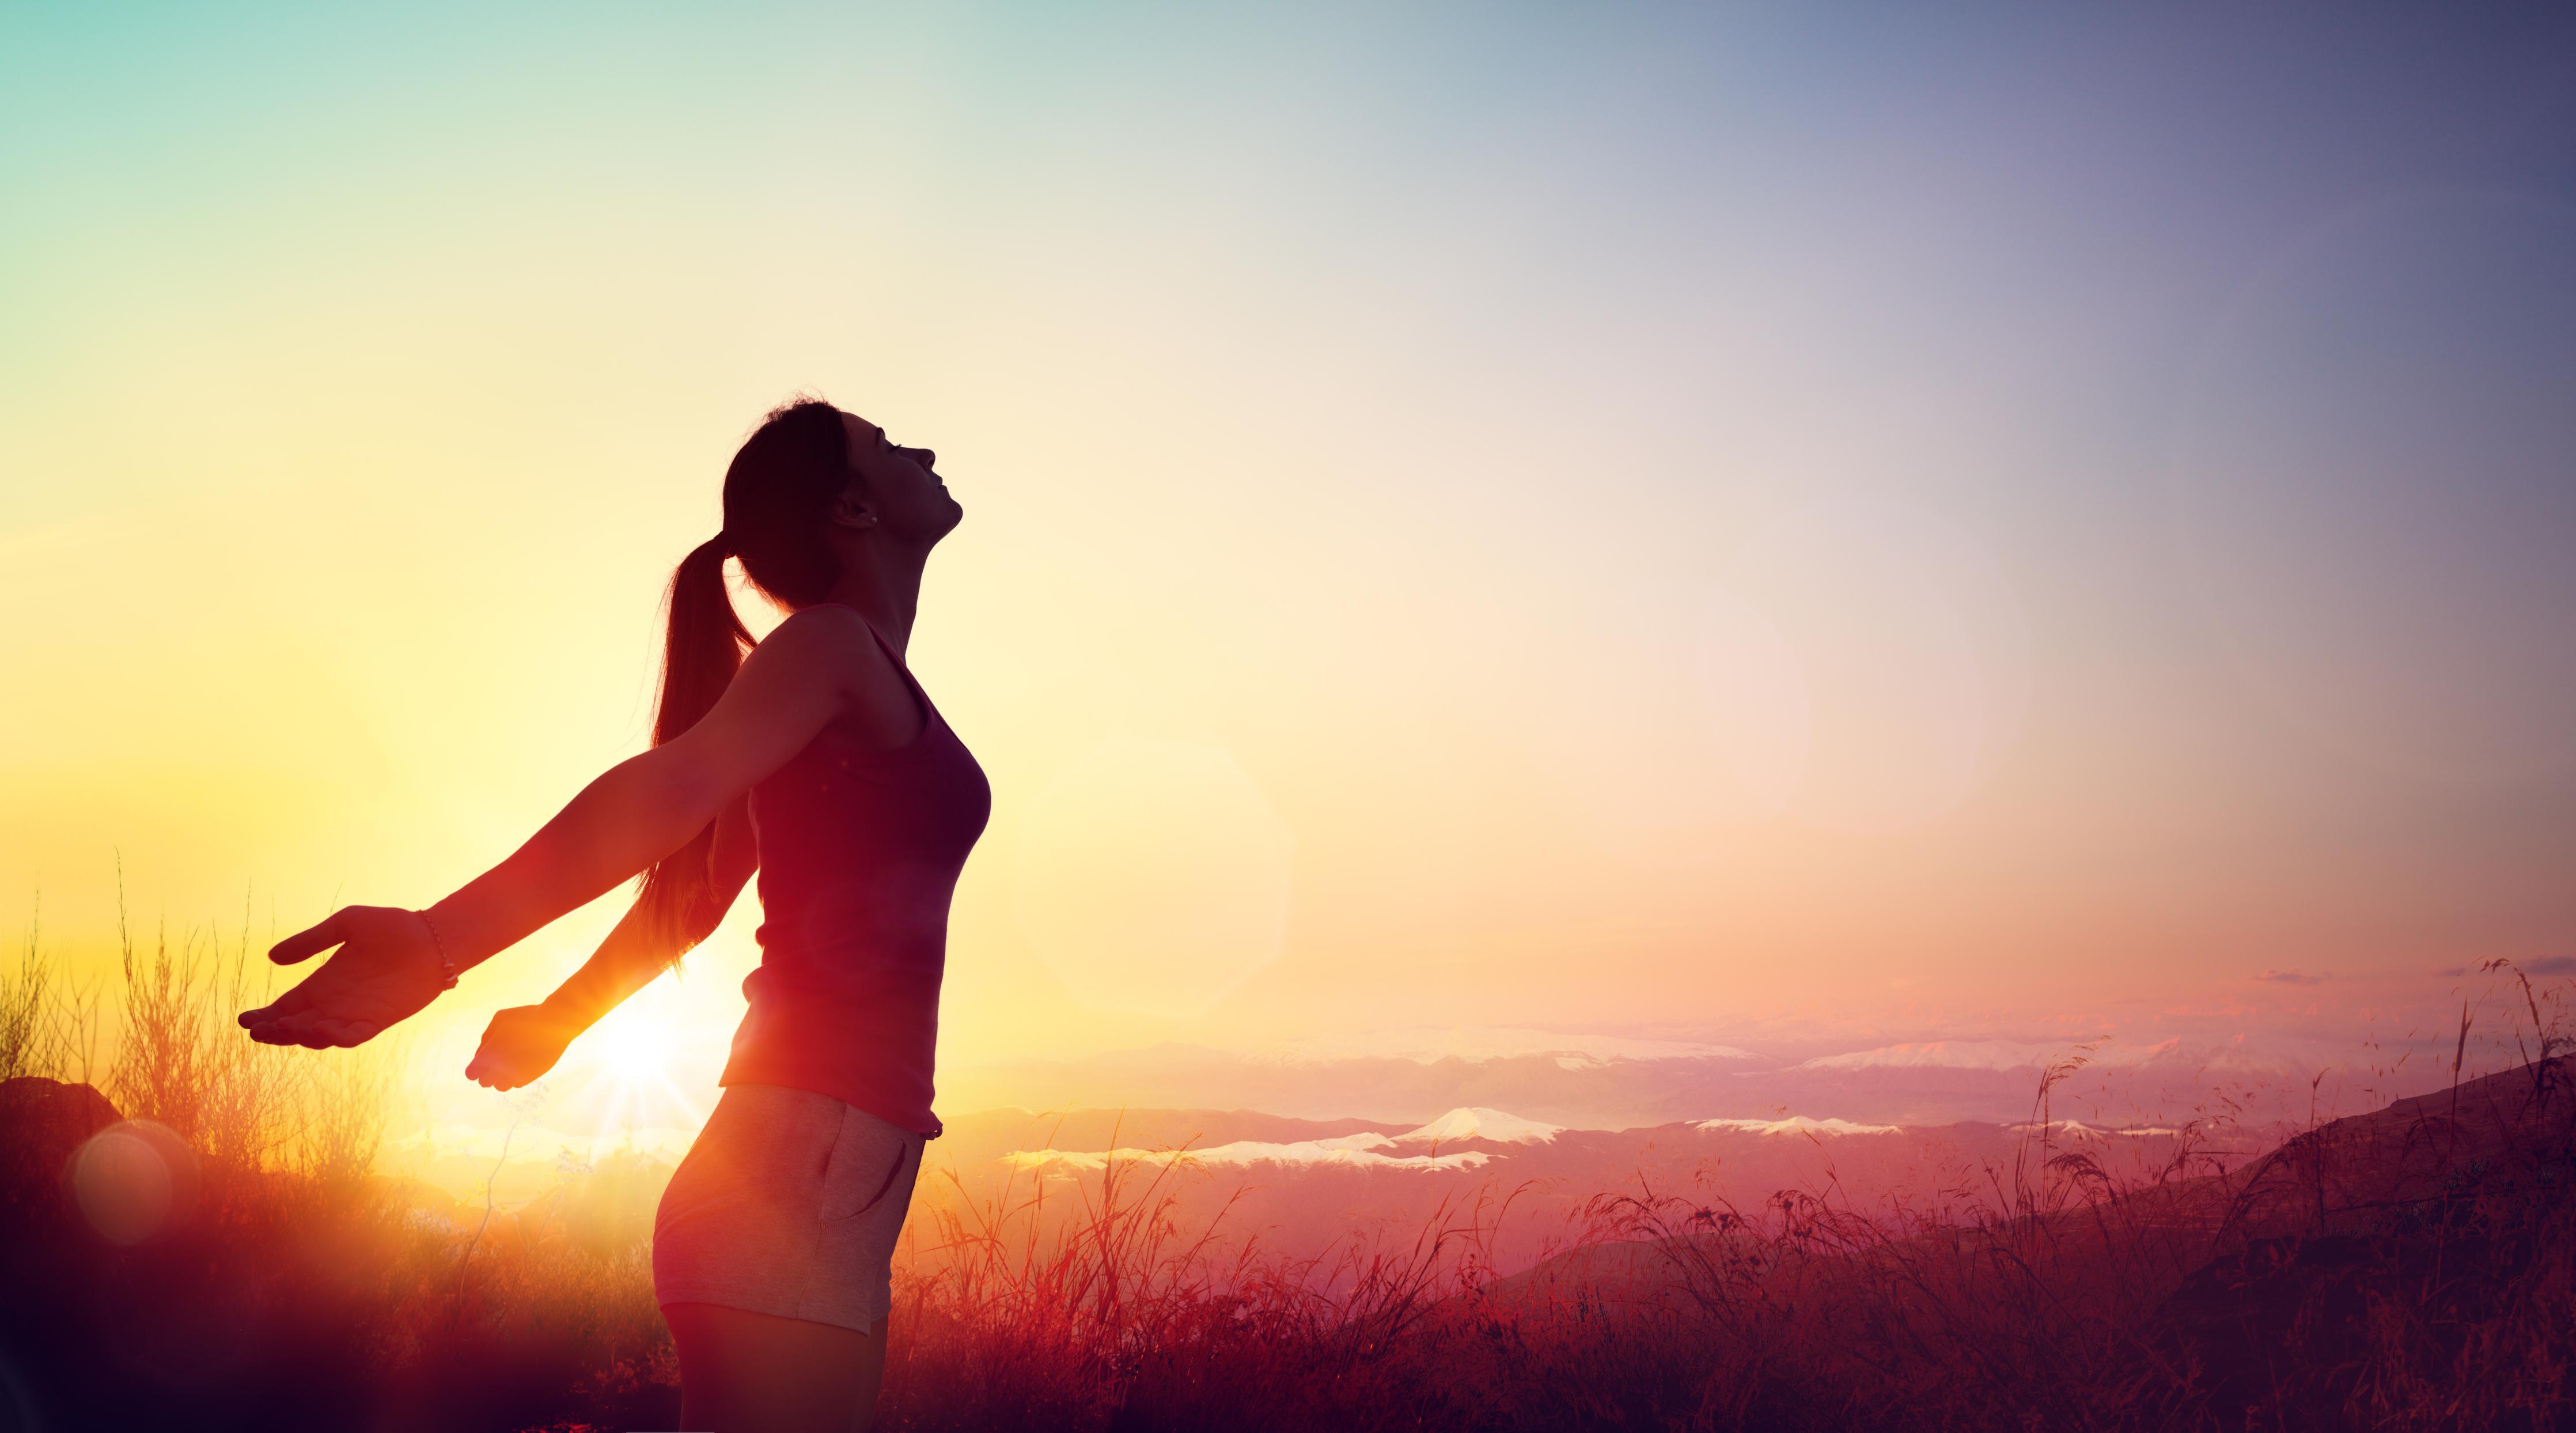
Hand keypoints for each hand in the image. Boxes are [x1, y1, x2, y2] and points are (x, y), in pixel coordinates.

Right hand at [236, 905, 448, 1047]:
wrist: (433, 937)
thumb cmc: (392, 927)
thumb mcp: (345, 925)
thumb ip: (311, 941)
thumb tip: (272, 957)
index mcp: (322, 983)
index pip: (286, 1006)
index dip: (264, 1016)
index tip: (244, 1019)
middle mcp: (334, 1003)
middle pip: (296, 1026)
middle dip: (275, 1031)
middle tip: (258, 1030)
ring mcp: (355, 1014)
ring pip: (320, 1035)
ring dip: (301, 1035)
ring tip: (287, 1027)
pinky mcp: (378, 1021)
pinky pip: (353, 1036)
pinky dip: (337, 1037)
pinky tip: (322, 1030)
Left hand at [466, 1004, 583, 1090]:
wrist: (555, 1023)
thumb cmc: (526, 1017)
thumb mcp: (500, 1018)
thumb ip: (486, 1037)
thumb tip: (481, 1054)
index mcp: (490, 1053)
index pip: (472, 1073)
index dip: (474, 1068)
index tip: (479, 1063)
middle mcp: (501, 1067)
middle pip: (484, 1083)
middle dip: (486, 1074)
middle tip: (494, 1062)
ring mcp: (517, 1074)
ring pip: (500, 1087)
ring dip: (500, 1078)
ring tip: (508, 1064)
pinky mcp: (531, 1077)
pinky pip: (516, 1083)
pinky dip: (515, 1077)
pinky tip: (521, 1063)